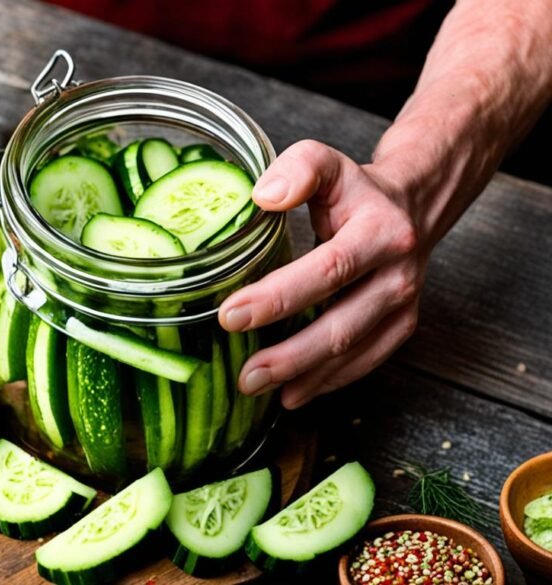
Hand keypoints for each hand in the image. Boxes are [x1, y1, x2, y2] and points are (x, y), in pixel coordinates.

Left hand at [218, 140, 423, 408]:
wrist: (413, 204)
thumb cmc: (355, 189)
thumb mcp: (326, 162)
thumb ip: (298, 169)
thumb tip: (264, 196)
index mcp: (381, 232)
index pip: (328, 270)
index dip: (279, 297)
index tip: (231, 315)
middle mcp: (399, 274)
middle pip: (342, 323)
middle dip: (290, 354)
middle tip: (246, 374)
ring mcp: (405, 305)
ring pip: (353, 351)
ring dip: (305, 375)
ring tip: (257, 388)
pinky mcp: (402, 326)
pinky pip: (366, 361)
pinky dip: (329, 382)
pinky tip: (293, 393)